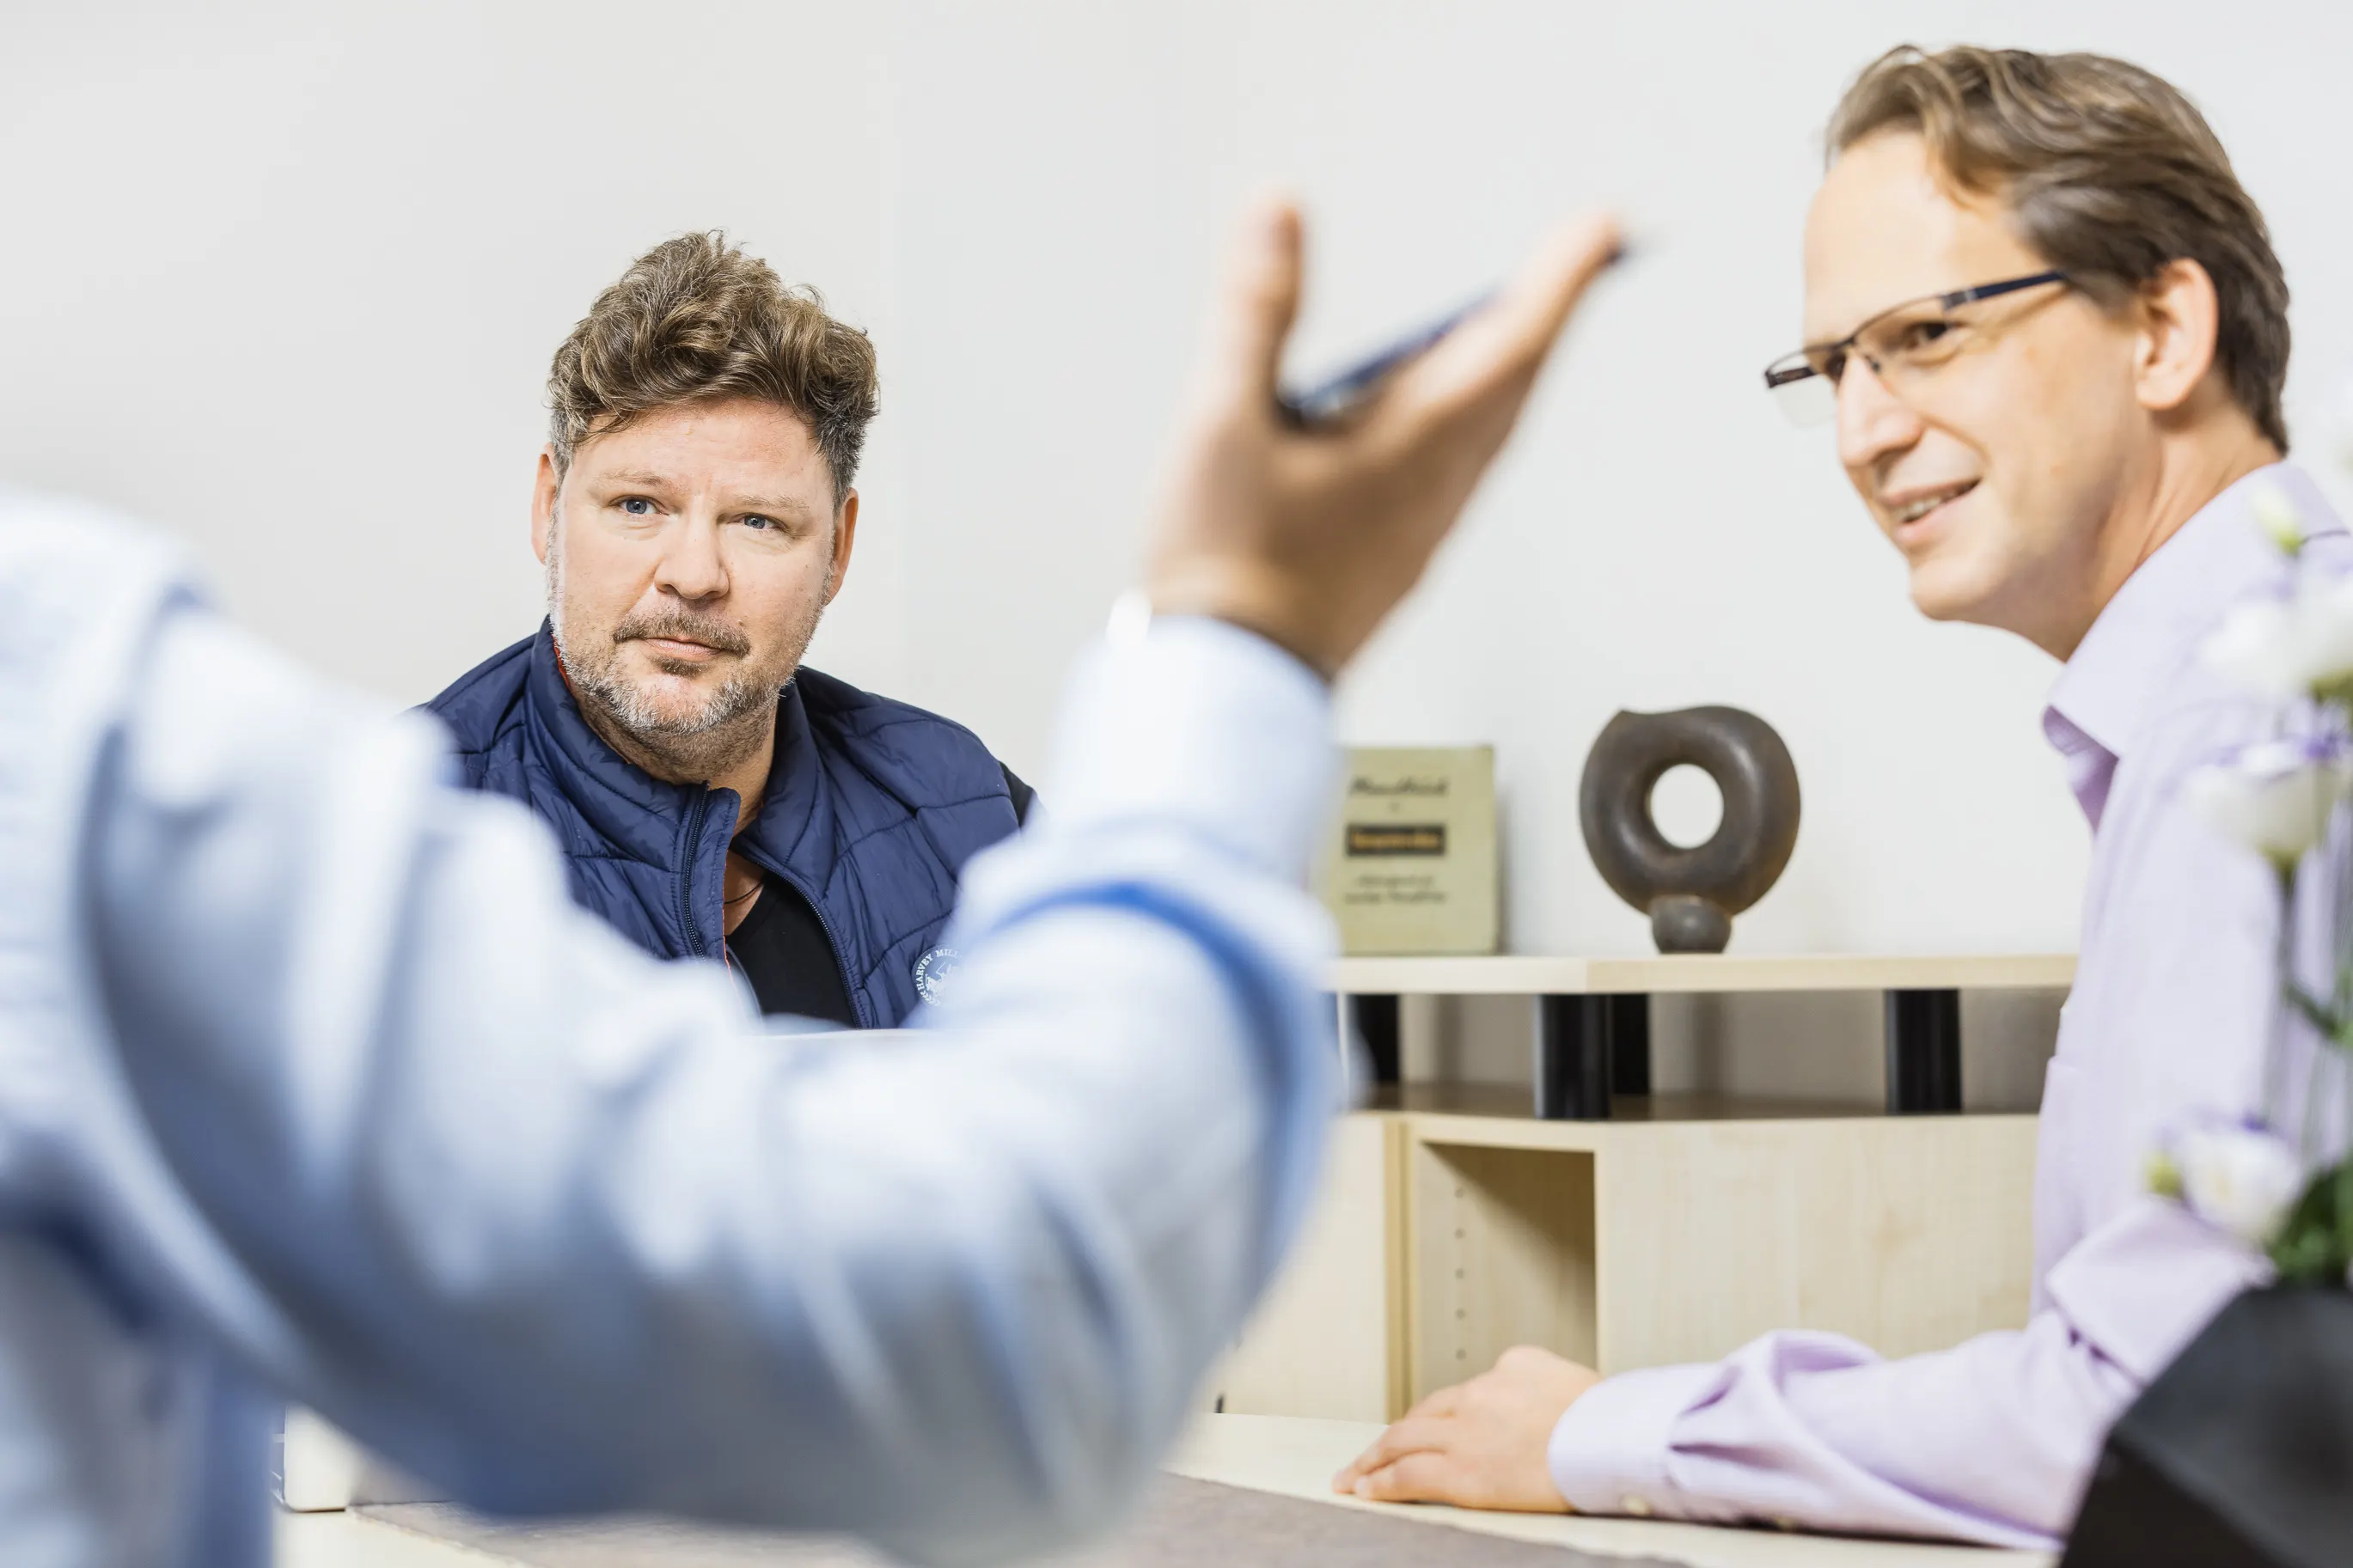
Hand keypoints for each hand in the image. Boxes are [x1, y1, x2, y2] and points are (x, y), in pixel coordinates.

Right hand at [1145, 197, 1620, 677]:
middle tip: (1573, 263)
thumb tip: (1281, 214)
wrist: (1229, 689)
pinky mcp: (1393, 563)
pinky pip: (1452, 473)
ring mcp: (1420, 534)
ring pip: (1486, 435)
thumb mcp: (1225, 421)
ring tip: (1502, 328)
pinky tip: (1425, 422)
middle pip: (1513, 388)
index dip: (1559, 278)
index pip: (1511, 343)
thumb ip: (1256, 311)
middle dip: (1541, 315)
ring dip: (1503, 371)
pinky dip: (1462, 422)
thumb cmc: (1229, 572)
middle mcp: (1436, 493)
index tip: (1602, 228)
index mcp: (1413, 449)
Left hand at [1332, 1344, 1601, 1511]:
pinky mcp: (1462, 1472)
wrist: (1613, 1437)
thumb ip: (1549, 1385)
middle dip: (1396, 1434)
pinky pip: (1407, 1475)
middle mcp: (1480, 1393)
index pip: (1468, 1392)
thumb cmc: (1614, 1419)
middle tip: (1372, 1451)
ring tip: (1354, 1473)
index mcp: (1512, 1366)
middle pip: (1425, 1413)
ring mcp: (1466, 1432)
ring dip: (1374, 1457)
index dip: (1446, 1415)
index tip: (1435, 1429)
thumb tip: (1547, 1395)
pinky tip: (1364, 1489)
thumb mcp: (1578, 1381)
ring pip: (1403, 1439)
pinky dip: (1380, 1481)